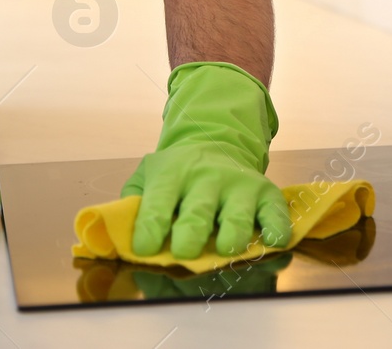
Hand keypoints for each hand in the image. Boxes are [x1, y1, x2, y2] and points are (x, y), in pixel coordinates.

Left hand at [121, 61, 291, 259]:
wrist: (216, 140)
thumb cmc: (177, 171)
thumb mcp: (148, 174)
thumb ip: (131, 202)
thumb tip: (115, 234)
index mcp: (172, 174)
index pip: (158, 203)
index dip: (151, 227)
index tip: (145, 249)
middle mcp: (206, 178)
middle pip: (198, 210)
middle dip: (191, 233)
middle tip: (184, 252)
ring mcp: (238, 185)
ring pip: (238, 213)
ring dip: (233, 233)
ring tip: (225, 248)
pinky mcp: (265, 193)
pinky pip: (275, 212)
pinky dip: (276, 228)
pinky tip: (272, 240)